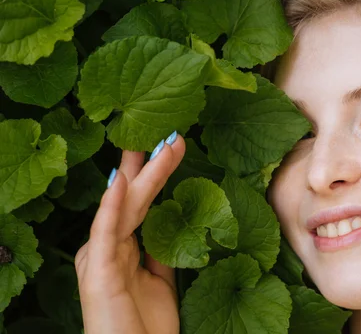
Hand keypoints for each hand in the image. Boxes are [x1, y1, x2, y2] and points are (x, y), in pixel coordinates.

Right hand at [75, 133, 185, 333]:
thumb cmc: (144, 325)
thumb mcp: (160, 280)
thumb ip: (161, 252)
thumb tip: (172, 225)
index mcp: (119, 248)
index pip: (140, 203)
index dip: (154, 175)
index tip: (170, 147)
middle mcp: (107, 247)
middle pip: (132, 198)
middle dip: (152, 165)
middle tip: (170, 135)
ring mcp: (100, 257)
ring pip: (125, 207)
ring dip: (144, 174)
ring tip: (162, 144)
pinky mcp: (98, 272)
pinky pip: (105, 233)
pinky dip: (112, 206)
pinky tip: (119, 181)